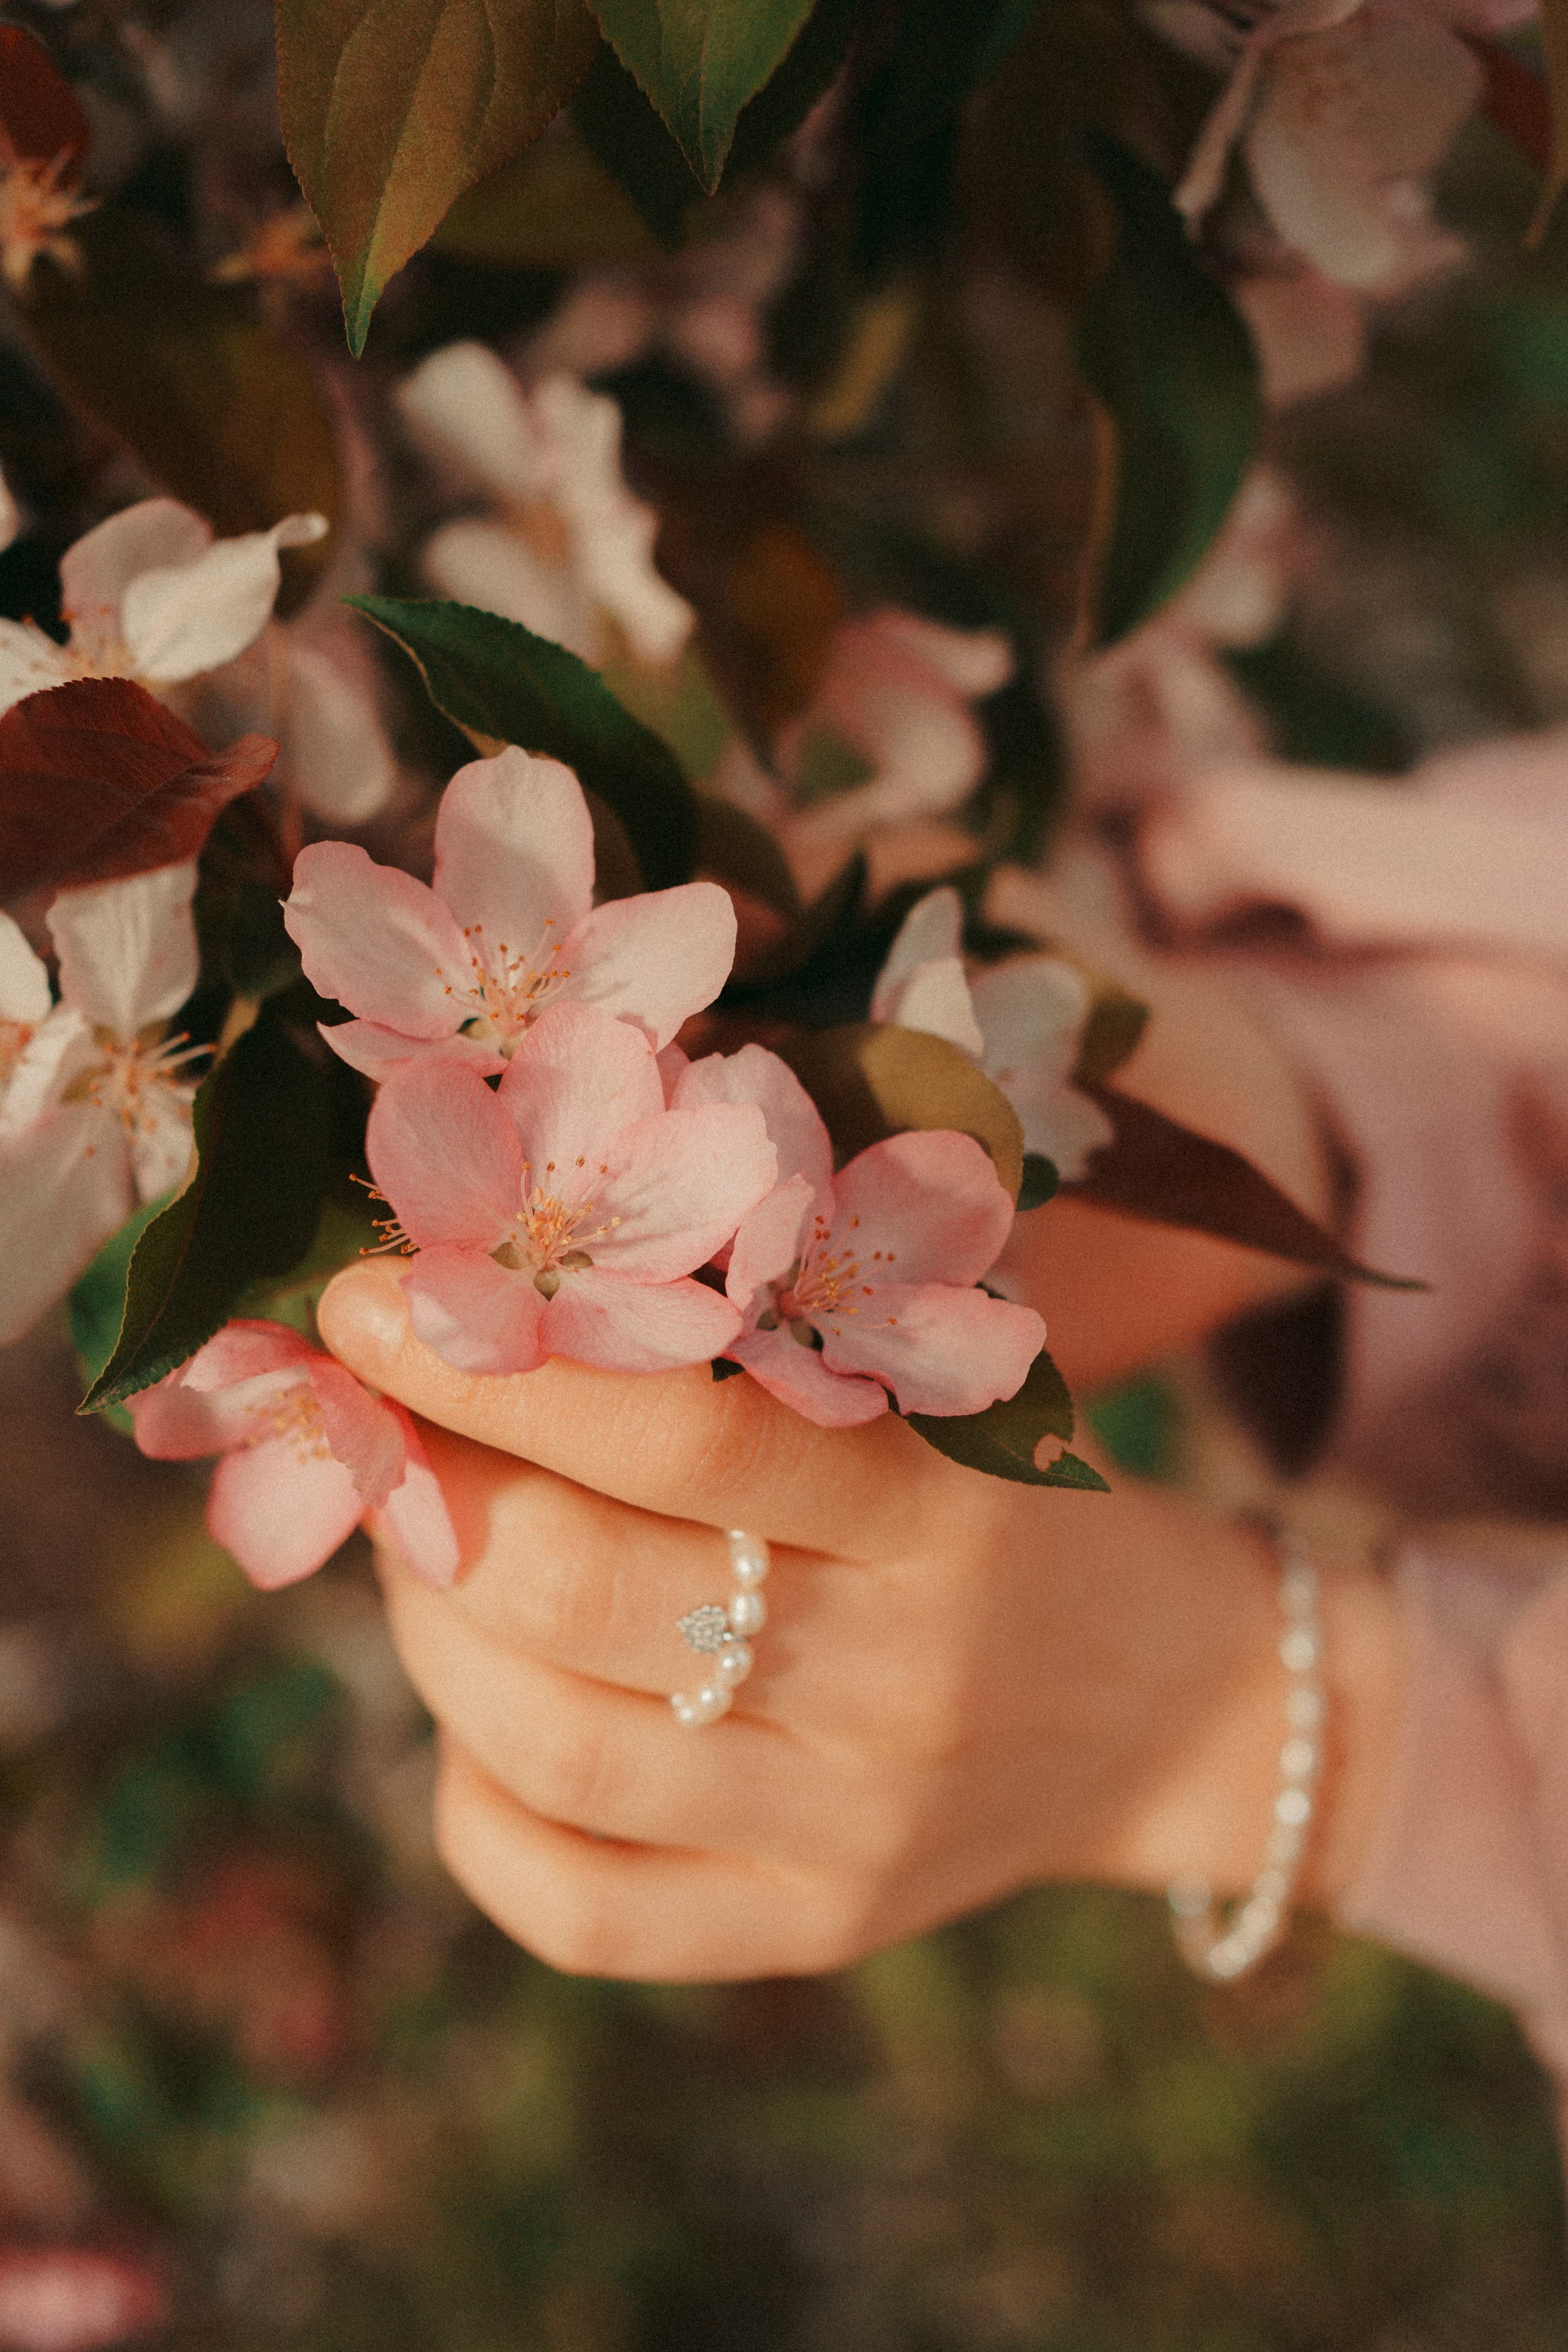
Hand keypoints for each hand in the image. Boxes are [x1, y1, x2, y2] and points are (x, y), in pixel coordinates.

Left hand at [318, 1266, 1397, 1982]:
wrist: (1159, 1701)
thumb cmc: (1010, 1497)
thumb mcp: (940, 1387)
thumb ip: (765, 1336)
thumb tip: (499, 1283)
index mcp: (949, 1512)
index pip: (687, 1434)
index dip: (501, 1364)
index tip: (371, 1300)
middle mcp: (903, 1681)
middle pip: (582, 1593)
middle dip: (433, 1493)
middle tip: (391, 1429)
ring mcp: (854, 1828)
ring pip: (552, 1746)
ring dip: (431, 1629)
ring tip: (427, 1552)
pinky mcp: (813, 1929)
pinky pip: (575, 1904)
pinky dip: (473, 1800)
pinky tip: (483, 1718)